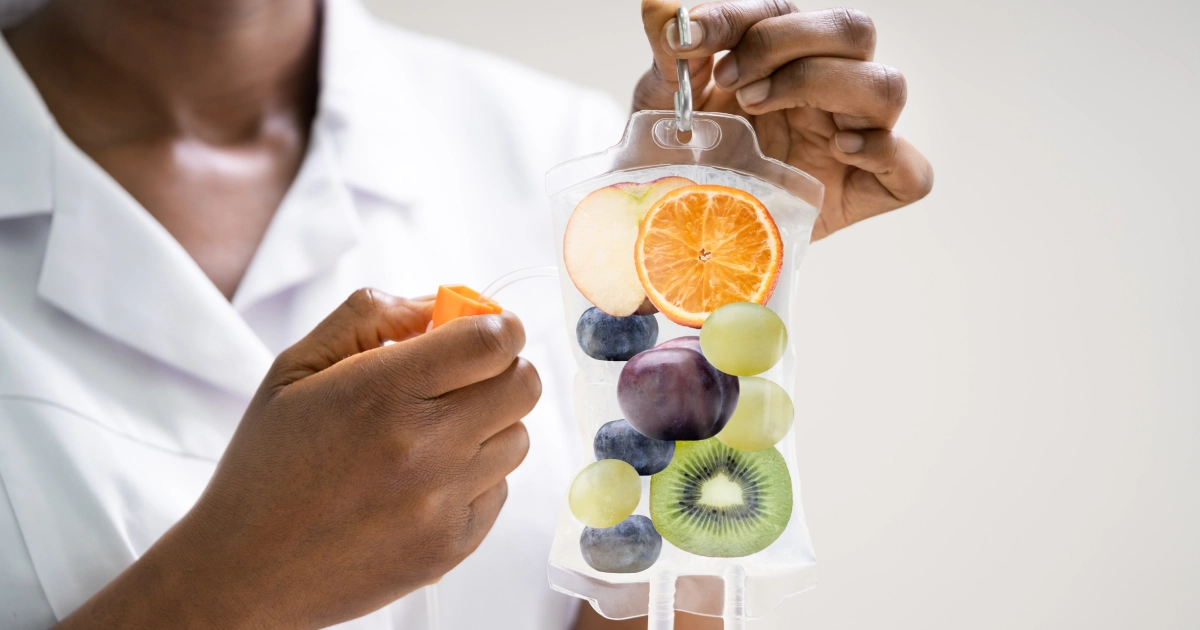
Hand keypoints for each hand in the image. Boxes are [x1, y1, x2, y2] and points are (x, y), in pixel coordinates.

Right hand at [58, 290, 538, 628]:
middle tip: (466, 377)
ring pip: (518, 437)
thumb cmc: (267, 462)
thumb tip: (438, 303)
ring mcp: (443, 502)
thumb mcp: (296, 367)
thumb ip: (369, 316)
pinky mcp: (453, 546)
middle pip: (525, 384)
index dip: (500, 326)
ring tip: (434, 435)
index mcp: (384, 391)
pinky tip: (424, 482)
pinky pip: (501, 489)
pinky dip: (476, 477)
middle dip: (503, 369)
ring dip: (490, 425)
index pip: (495, 340)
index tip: (484, 331)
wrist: (244, 570)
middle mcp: (425, 447)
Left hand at [636, 0, 933, 239]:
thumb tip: (663, 11)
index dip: (741, 18)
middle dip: (787, 44)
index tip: (692, 39)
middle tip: (733, 83)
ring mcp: (853, 139)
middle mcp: (827, 92)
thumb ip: (669, 50)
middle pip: (853, 30)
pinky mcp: (868, 192)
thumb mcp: (662, 102)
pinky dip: (884, 153)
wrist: (679, 229)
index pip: (785, 11)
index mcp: (785, 59)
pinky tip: (838, 152)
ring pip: (887, 87)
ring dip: (825, 86)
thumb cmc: (684, 160)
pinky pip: (912, 170)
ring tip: (762, 111)